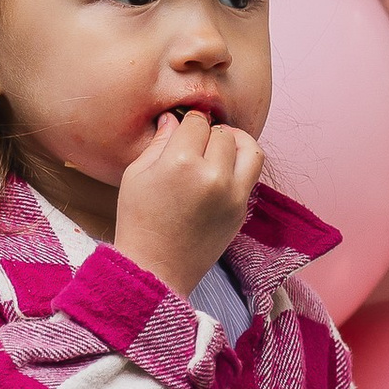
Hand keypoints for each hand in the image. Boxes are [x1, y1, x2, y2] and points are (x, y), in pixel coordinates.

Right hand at [114, 108, 262, 297]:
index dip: (188, 122)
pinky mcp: (241, 210)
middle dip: (208, 133)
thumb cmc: (139, 222)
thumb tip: (173, 119)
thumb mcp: (136, 175)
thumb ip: (159, 142)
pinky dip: (240, 164)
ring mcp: (232, 194)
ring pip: (249, 148)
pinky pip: (251, 173)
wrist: (157, 269)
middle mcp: (212, 175)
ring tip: (220, 146)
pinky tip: (222, 169)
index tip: (182, 128)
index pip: (197, 122)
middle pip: (222, 133)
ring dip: (236, 142)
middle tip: (195, 142)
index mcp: (181, 163)